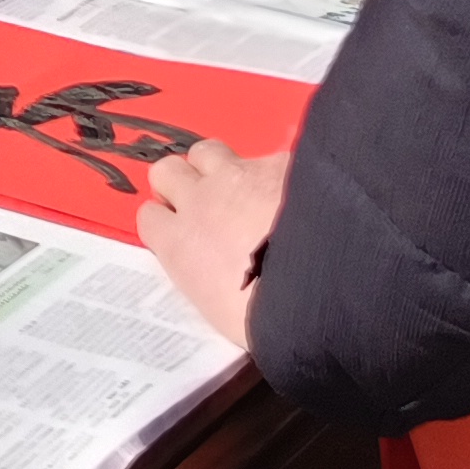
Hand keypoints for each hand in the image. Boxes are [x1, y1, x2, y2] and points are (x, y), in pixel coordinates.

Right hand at [138, 141, 291, 346]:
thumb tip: (221, 279)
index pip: (149, 217)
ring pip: (206, 151)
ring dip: (217, 167)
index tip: (181, 231)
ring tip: (240, 189)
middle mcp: (201, 201)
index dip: (165, 221)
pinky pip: (266, 158)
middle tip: (204, 203)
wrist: (320, 289)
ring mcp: (239, 176)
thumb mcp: (222, 312)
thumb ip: (209, 280)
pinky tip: (294, 193)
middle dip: (181, 183)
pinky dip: (274, 174)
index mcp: (180, 245)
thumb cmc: (271, 318)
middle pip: (167, 171)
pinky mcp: (278, 164)